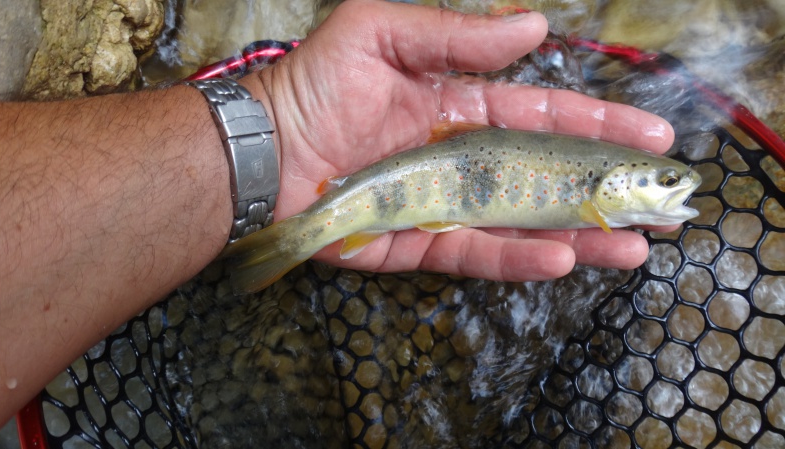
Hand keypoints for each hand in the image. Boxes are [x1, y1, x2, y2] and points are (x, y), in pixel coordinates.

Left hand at [242, 0, 675, 281]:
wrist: (263, 151)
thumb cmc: (315, 84)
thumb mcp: (382, 32)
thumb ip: (457, 35)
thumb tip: (534, 25)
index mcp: (460, 105)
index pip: (542, 115)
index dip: (597, 125)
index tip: (649, 138)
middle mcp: (461, 158)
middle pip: (545, 175)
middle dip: (603, 188)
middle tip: (660, 204)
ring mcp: (445, 205)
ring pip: (523, 222)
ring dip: (579, 232)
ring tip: (634, 243)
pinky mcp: (421, 244)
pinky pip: (478, 253)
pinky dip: (519, 258)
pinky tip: (564, 257)